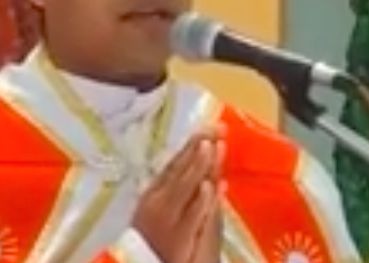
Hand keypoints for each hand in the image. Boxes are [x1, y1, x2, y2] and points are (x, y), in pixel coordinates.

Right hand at [131, 128, 224, 262]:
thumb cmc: (152, 242)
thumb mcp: (161, 214)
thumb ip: (185, 198)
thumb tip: (216, 182)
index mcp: (156, 193)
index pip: (175, 164)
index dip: (192, 145)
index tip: (208, 128)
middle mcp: (161, 200)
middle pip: (181, 169)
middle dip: (199, 147)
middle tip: (217, 127)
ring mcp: (170, 217)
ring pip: (187, 187)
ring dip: (198, 166)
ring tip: (211, 145)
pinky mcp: (179, 235)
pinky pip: (192, 215)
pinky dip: (200, 200)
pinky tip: (209, 186)